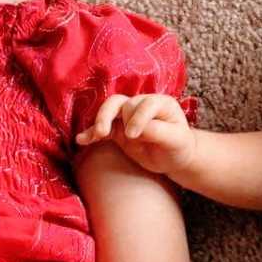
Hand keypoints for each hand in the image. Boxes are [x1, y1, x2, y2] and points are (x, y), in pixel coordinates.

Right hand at [76, 93, 195, 175]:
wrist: (173, 157)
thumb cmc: (179, 147)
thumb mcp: (176, 141)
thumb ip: (158, 132)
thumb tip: (134, 130)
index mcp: (162, 104)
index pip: (145, 104)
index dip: (137, 117)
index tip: (133, 135)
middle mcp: (143, 105)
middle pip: (123, 103)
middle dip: (112, 116)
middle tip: (106, 133)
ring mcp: (128, 116)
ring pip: (110, 109)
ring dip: (100, 120)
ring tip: (96, 134)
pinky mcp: (118, 129)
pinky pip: (103, 128)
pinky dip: (92, 133)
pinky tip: (81, 140)